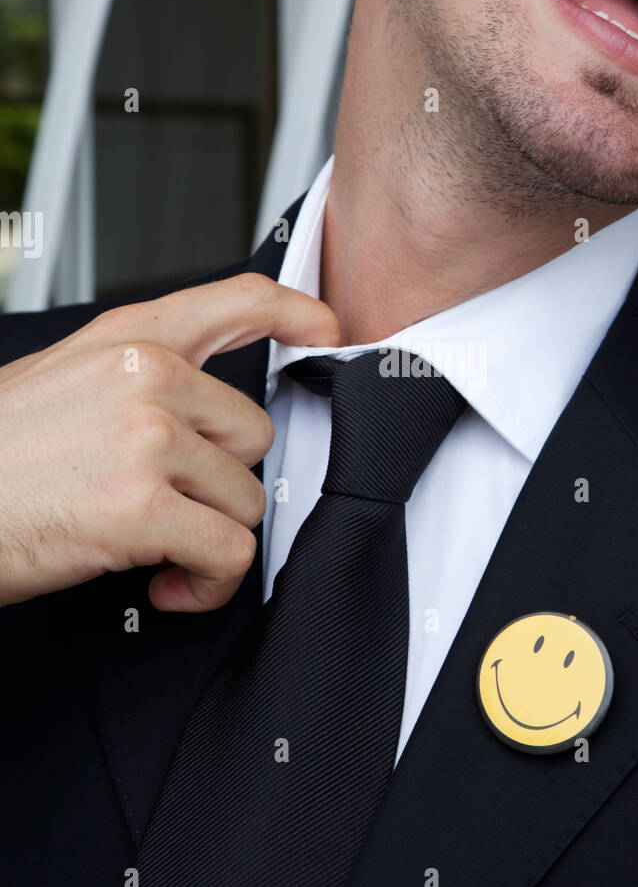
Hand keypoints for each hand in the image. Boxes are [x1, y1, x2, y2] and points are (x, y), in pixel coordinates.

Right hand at [0, 274, 339, 612]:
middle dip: (218, 485)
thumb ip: (137, 379)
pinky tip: (166, 585)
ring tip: (155, 551)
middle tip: (167, 510)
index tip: (326, 330)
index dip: (294, 312)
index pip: (235, 301)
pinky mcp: (141, 506)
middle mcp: (145, 375)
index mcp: (127, 339)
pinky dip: (208, 585)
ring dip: (208, 539)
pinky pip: (229, 553)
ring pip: (245, 500)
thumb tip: (200, 410)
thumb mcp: (62, 382)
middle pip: (252, 434)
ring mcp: (146, 437)